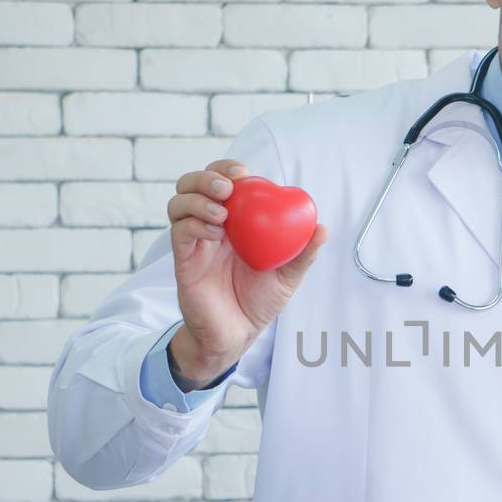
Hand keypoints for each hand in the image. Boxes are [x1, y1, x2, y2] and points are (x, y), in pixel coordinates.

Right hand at [167, 159, 327, 382]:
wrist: (238, 333)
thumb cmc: (260, 301)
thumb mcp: (289, 276)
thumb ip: (304, 253)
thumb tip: (323, 228)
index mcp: (233, 222)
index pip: (222, 182)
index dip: (226, 168)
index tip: (244, 172)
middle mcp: (209, 226)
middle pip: (192, 184)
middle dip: (206, 176)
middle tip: (228, 187)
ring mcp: (194, 242)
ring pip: (179, 203)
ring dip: (198, 198)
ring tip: (223, 212)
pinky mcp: (183, 260)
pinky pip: (179, 232)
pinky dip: (194, 224)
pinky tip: (215, 232)